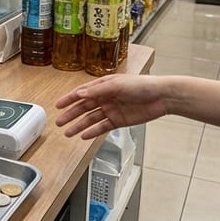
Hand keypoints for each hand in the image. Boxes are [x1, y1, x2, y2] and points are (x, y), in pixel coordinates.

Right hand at [54, 74, 170, 138]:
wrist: (161, 97)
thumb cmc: (142, 85)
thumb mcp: (117, 85)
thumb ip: (98, 91)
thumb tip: (80, 94)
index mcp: (104, 86)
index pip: (82, 93)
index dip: (69, 99)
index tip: (58, 105)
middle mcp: (105, 97)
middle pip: (84, 107)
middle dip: (71, 115)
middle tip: (59, 122)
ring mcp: (111, 110)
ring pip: (91, 119)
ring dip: (79, 126)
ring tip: (68, 133)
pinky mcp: (119, 121)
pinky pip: (102, 127)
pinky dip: (93, 132)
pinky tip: (84, 136)